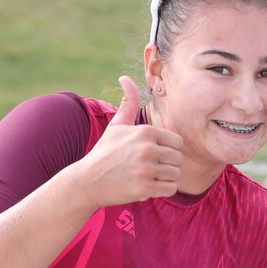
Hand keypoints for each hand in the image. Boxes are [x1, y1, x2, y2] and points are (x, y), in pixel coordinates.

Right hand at [74, 75, 183, 207]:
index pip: (178, 142)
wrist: (88, 181)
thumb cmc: (105, 152)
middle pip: (178, 159)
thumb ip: (128, 102)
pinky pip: (170, 188)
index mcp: (145, 131)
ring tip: (147, 176)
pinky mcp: (144, 188)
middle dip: (167, 165)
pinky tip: (147, 186)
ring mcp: (146, 169)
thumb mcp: (117, 125)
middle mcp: (147, 148)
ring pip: (176, 174)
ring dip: (165, 178)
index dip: (168, 150)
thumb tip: (125, 77)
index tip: (152, 154)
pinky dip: (162, 190)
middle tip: (149, 168)